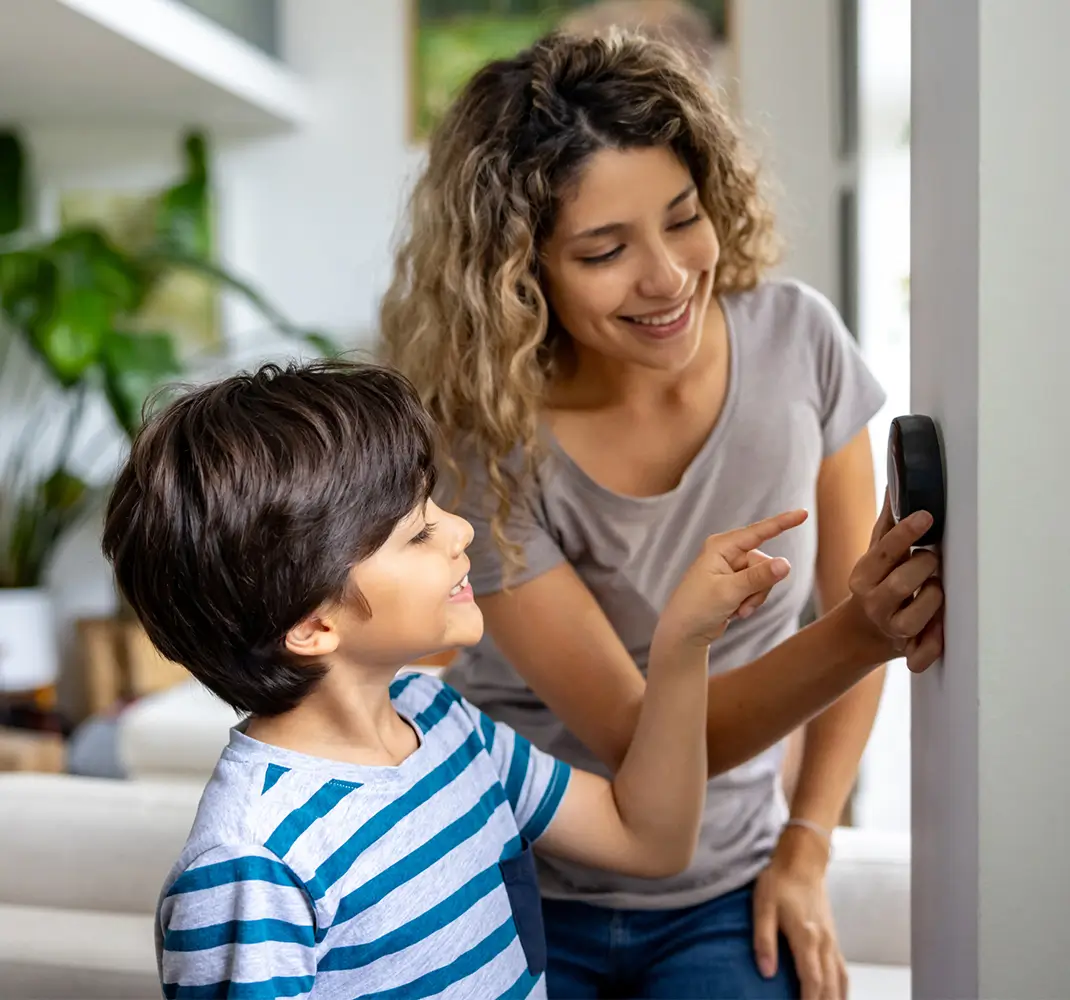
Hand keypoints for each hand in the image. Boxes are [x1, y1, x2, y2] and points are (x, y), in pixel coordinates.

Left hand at [657, 510, 807, 647]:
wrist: (684, 633)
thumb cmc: (697, 608)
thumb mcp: (729, 592)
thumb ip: (759, 578)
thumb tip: (786, 564)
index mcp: (721, 546)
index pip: (758, 532)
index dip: (782, 523)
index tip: (804, 513)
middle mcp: (727, 553)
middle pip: (765, 563)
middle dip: (760, 586)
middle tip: (741, 602)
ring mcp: (732, 569)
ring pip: (764, 578)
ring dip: (755, 598)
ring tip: (736, 609)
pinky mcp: (736, 584)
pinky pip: (758, 589)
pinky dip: (751, 603)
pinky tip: (734, 612)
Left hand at [753, 830, 846, 999]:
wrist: (802, 860)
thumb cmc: (779, 880)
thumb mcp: (763, 906)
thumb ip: (763, 939)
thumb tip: (765, 972)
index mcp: (806, 936)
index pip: (811, 980)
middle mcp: (823, 942)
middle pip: (828, 986)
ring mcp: (831, 940)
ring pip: (839, 980)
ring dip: (834, 999)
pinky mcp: (832, 936)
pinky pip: (842, 970)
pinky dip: (842, 988)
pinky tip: (836, 996)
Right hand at [845, 491, 943, 671]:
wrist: (862, 632)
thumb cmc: (877, 584)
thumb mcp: (876, 556)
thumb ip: (887, 524)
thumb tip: (895, 483)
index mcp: (863, 576)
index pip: (885, 551)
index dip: (906, 532)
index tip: (926, 516)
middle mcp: (873, 602)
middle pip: (902, 583)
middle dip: (924, 566)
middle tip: (932, 559)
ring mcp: (890, 628)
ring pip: (916, 617)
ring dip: (933, 598)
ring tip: (936, 589)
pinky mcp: (906, 650)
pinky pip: (921, 654)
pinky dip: (933, 646)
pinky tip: (940, 631)